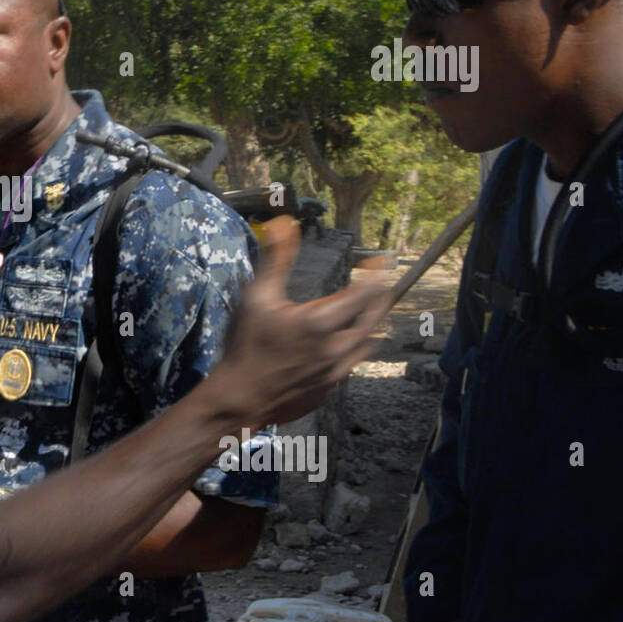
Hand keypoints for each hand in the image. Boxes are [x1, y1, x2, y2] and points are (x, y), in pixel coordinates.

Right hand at [208, 217, 391, 427]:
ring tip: (367, 310)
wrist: (241, 398)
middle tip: (381, 282)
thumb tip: (284, 223)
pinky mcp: (330, 388)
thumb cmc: (246, 344)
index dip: (377, 273)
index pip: (365, 291)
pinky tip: (342, 342)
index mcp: (321, 321)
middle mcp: (337, 347)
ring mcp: (337, 371)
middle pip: (375, 317)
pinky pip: (352, 363)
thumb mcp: (257, 296)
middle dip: (380, 297)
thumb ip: (276, 259)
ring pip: (368, 343)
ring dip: (371, 323)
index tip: (381, 260)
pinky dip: (354, 347)